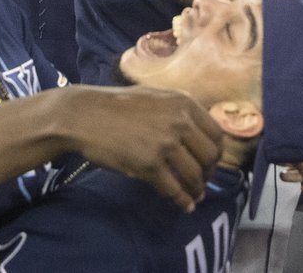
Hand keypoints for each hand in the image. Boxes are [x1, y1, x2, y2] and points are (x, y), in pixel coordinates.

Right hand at [65, 86, 222, 212]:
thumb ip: (179, 110)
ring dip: (196, 189)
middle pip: (210, 157)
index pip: (216, 134)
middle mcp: (179, 121)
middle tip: (201, 180)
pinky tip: (184, 205)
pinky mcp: (149, 165)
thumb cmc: (116, 105)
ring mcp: (165, 143)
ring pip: (194, 175)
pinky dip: (182, 201)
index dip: (215, 153)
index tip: (209, 162)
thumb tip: (199, 132)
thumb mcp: (155, 96)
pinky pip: (174, 189)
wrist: (85, 115)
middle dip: (208, 173)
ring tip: (193, 195)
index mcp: (184, 102)